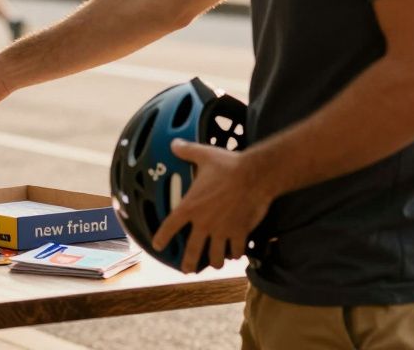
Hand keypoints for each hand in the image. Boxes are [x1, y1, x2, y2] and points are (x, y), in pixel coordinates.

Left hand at [151, 141, 273, 272]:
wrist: (255, 175)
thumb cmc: (227, 165)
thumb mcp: (203, 155)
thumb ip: (186, 151)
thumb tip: (174, 143)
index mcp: (190, 207)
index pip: (170, 226)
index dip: (162, 237)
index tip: (158, 246)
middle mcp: (204, 223)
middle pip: (193, 251)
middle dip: (188, 263)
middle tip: (186, 270)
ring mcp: (223, 230)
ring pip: (216, 256)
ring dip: (215, 261)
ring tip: (216, 263)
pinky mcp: (240, 232)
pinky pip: (237, 251)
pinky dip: (236, 254)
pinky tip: (236, 254)